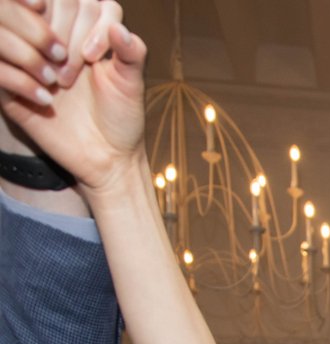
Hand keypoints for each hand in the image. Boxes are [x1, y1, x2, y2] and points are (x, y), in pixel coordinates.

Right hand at [0, 1, 146, 192]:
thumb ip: (132, 53)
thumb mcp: (131, 84)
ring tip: (60, 85)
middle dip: (66, 38)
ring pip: (14, 22)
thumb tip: (118, 27)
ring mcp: (30, 55)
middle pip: (49, 5)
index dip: (87, 22)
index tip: (95, 57)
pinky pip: (1, 62)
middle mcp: (55, 36)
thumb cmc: (120, 117)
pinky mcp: (10, 80)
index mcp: (84, 31)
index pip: (78, 0)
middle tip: (76, 77)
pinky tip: (46, 101)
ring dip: (37, 52)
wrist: (104, 157)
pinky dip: (21, 78)